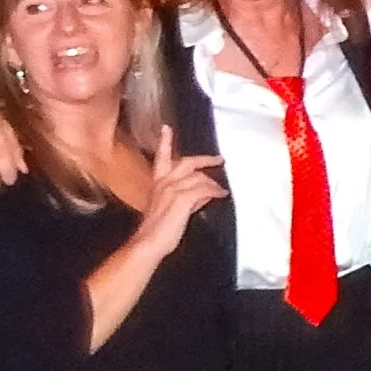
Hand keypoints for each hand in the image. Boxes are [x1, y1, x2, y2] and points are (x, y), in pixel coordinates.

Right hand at [130, 127, 225, 260]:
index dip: (165, 142)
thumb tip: (204, 192)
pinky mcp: (182, 198)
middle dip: (205, 159)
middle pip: (187, 162)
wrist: (149, 242)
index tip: (167, 128)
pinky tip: (221, 195)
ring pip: (199, 177)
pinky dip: (215, 191)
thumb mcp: (170, 208)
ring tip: (221, 190)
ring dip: (213, 183)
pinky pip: (205, 189)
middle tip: (219, 158)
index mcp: (158, 183)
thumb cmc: (157, 229)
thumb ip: (186, 197)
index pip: (162, 158)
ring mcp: (173, 189)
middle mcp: (164, 182)